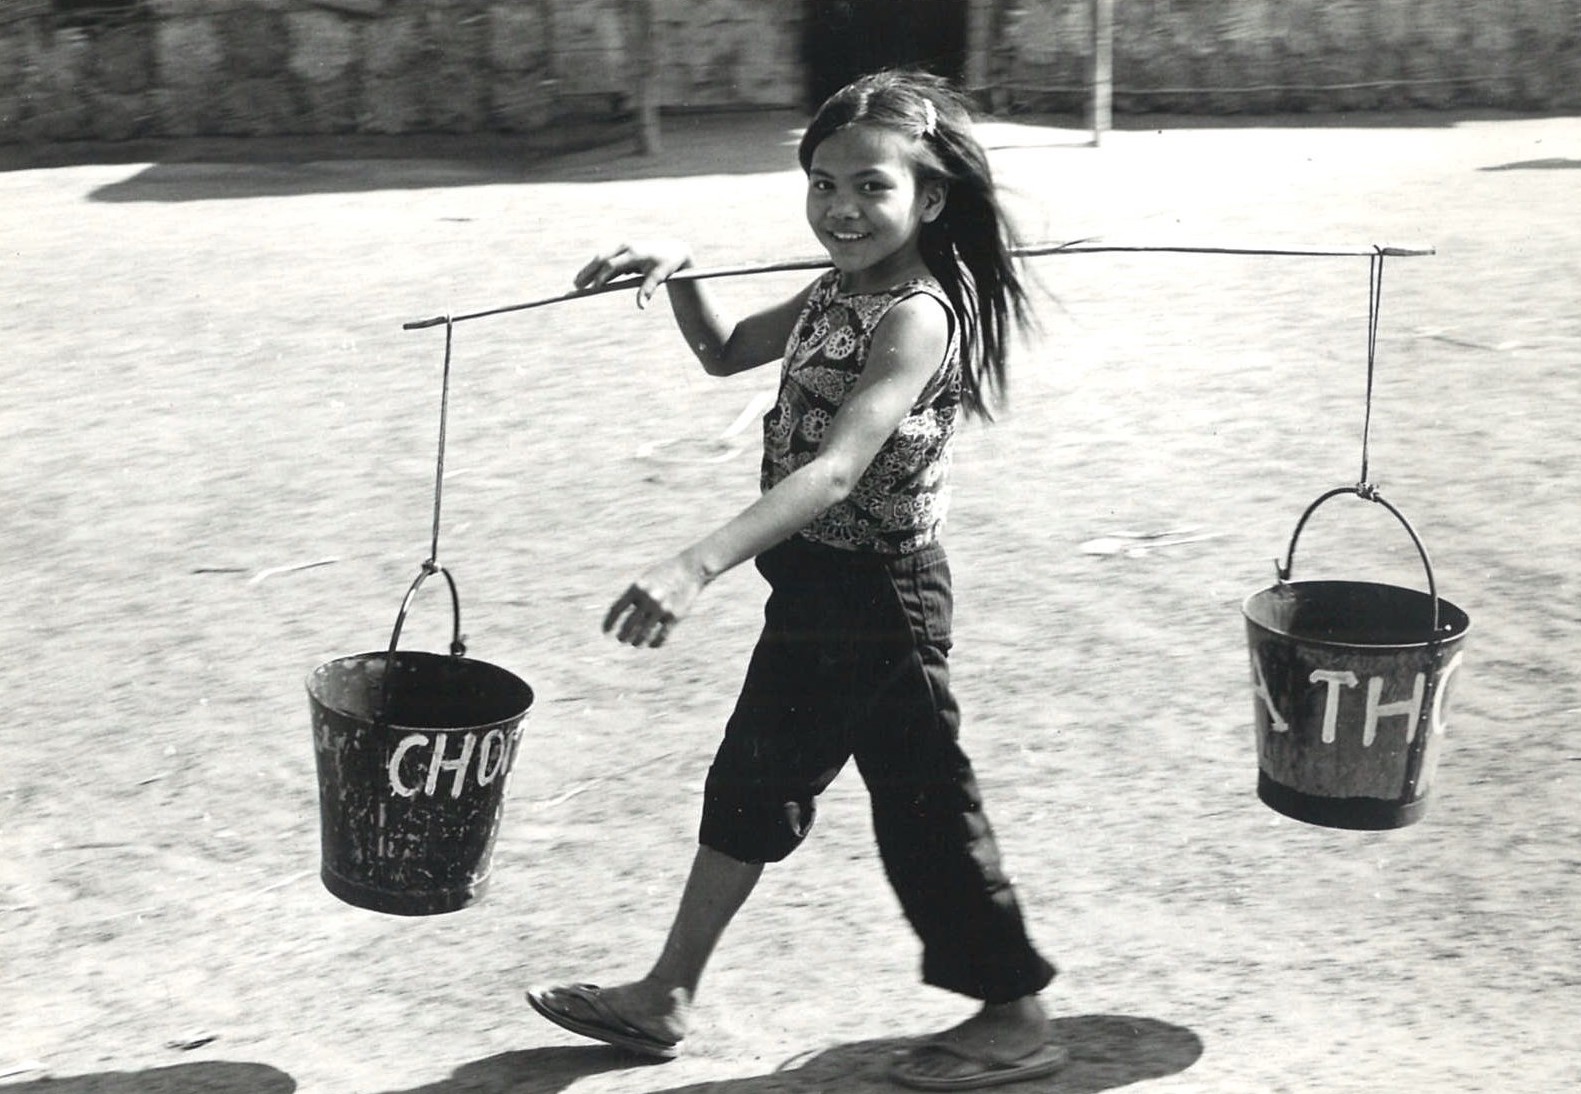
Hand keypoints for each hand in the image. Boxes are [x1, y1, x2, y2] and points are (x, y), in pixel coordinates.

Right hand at [574, 241, 692, 309]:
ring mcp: (622, 249)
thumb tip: (641, 306)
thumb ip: (648, 290)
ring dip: (588, 270)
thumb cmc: (667, 264)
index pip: (612, 264)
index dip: (602, 276)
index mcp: (634, 252)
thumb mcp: (660, 276)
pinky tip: (588, 281)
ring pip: (601, 259)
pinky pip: (606, 262)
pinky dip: (596, 271)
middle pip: (601, 258)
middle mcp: (625, 248)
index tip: (594, 288)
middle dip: (588, 271)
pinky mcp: (622, 254)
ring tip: (576, 284)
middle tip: (576, 285)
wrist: (673, 250)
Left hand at [603, 552, 708, 647]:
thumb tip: (625, 622)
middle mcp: (648, 599)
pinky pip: (661, 637)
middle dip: (622, 635)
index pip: (616, 610)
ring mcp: (662, 609)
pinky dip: (654, 643)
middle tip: (621, 639)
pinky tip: (651, 644)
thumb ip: (635, 598)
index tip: (605, 631)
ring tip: (634, 643)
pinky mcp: (675, 616)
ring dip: (636, 642)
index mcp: (637, 588)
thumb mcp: (646, 581)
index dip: (609, 622)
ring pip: (643, 634)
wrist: (690, 569)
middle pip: (628, 625)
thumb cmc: (665, 574)